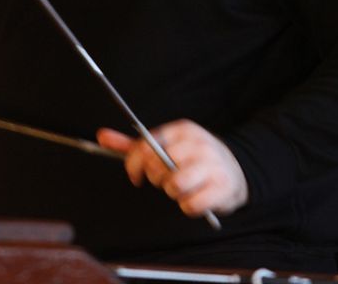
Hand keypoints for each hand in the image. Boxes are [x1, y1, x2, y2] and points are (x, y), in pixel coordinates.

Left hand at [97, 120, 248, 216]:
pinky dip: (189, 207)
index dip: (134, 164)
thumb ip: (134, 145)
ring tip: (182, 189)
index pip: (147, 145)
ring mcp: (213, 165)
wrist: (236, 169)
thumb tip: (101, 135)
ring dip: (174, 193)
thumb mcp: (166, 146)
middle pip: (159, 166)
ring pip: (175, 186)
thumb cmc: (192, 159)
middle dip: (156, 179)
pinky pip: (192, 204)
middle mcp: (198, 144)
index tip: (135, 176)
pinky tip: (195, 199)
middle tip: (165, 181)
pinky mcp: (223, 187)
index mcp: (182, 130)